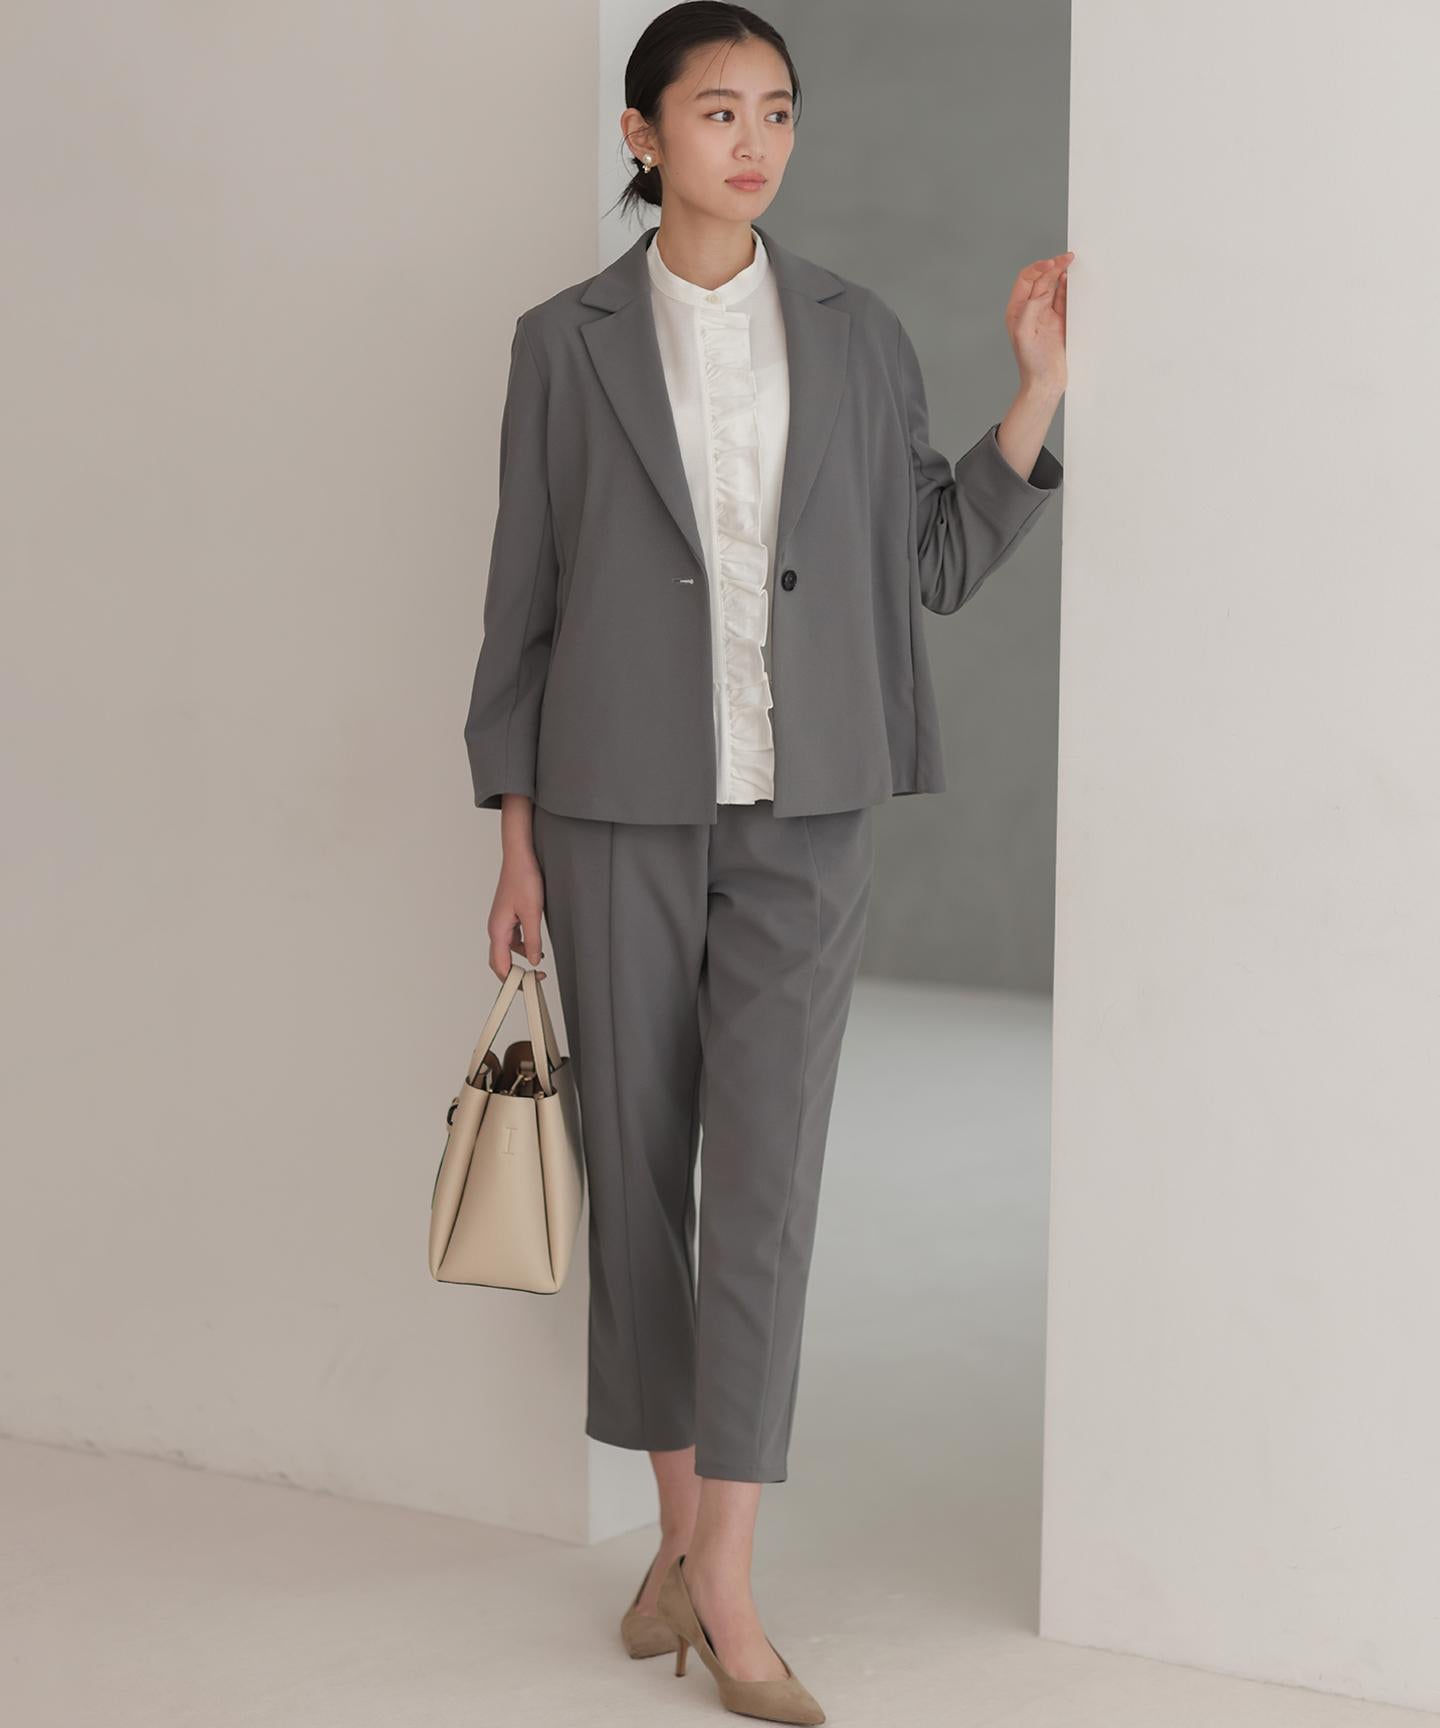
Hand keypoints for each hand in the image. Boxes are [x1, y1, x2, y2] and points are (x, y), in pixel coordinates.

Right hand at [487, 851, 546, 981]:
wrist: (520, 858)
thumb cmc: (523, 879)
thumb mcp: (533, 913)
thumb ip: (533, 940)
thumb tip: (534, 961)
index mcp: (497, 930)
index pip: (500, 965)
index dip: (512, 981)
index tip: (527, 987)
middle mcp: (496, 928)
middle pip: (499, 961)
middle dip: (514, 975)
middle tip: (532, 982)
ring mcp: (501, 922)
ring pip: (507, 950)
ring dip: (520, 961)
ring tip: (537, 968)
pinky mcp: (508, 916)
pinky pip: (512, 939)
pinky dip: (523, 947)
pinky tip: (536, 948)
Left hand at [1005, 252, 1070, 397]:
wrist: (1045, 382)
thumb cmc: (1031, 362)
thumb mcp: (1024, 333)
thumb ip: (1031, 308)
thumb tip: (1043, 289)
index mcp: (1017, 310)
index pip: (1026, 280)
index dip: (1038, 268)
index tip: (1052, 264)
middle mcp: (1030, 310)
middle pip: (1041, 280)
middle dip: (1053, 267)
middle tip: (1068, 258)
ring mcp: (1045, 315)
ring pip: (1053, 287)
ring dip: (1062, 274)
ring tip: (1072, 264)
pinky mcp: (1059, 321)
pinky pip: (1064, 299)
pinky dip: (1068, 288)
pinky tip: (1072, 281)